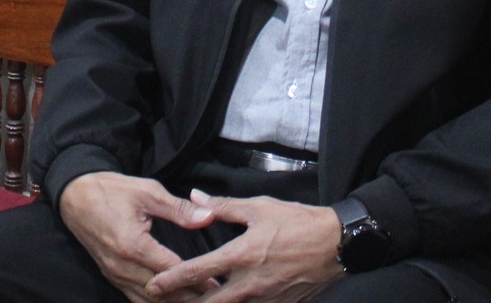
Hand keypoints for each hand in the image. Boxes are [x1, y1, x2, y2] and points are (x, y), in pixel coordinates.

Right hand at [59, 171, 217, 302]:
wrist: (74, 195)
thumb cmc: (112, 190)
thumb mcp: (148, 192)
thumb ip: (179, 209)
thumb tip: (208, 216)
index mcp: (133, 245)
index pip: (172, 270)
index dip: (197, 278)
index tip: (218, 282)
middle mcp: (121, 266)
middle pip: (162, 292)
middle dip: (189, 296)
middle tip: (214, 297)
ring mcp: (113, 274)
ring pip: (148, 300)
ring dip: (173, 302)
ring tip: (198, 302)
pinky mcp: (110, 275)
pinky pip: (134, 297)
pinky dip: (155, 302)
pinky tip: (171, 301)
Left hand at [142, 189, 343, 301]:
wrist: (337, 244)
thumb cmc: (297, 222)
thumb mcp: (258, 207)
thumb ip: (223, 207)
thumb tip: (195, 198)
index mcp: (241, 255)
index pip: (198, 272)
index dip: (172, 280)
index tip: (154, 286)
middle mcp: (250, 283)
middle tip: (166, 301)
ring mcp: (265, 298)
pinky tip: (227, 300)